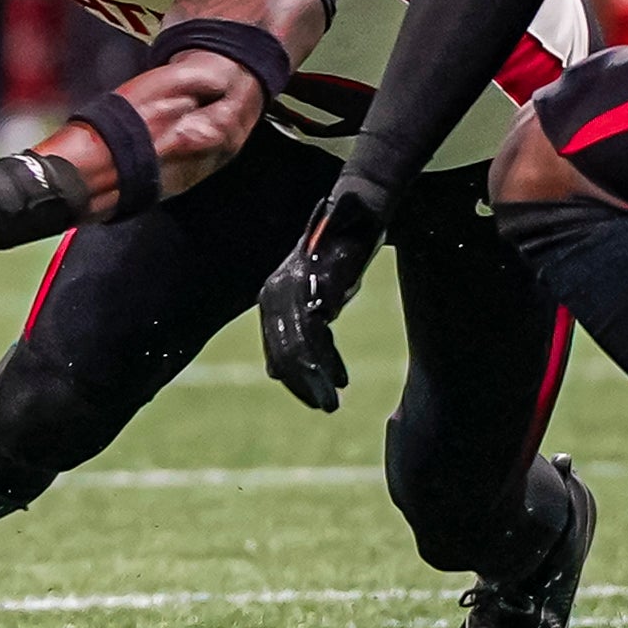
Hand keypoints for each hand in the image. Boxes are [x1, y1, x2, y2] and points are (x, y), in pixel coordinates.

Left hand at [260, 177, 390, 412]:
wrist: (357, 220)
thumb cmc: (340, 261)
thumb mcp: (316, 300)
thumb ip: (299, 329)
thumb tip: (274, 372)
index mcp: (271, 298)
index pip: (275, 349)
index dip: (294, 380)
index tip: (314, 400)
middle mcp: (273, 294)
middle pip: (281, 354)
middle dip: (304, 385)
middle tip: (326, 407)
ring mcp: (290, 289)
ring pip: (296, 349)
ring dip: (315, 379)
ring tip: (332, 402)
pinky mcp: (312, 286)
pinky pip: (314, 334)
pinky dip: (326, 360)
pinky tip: (340, 377)